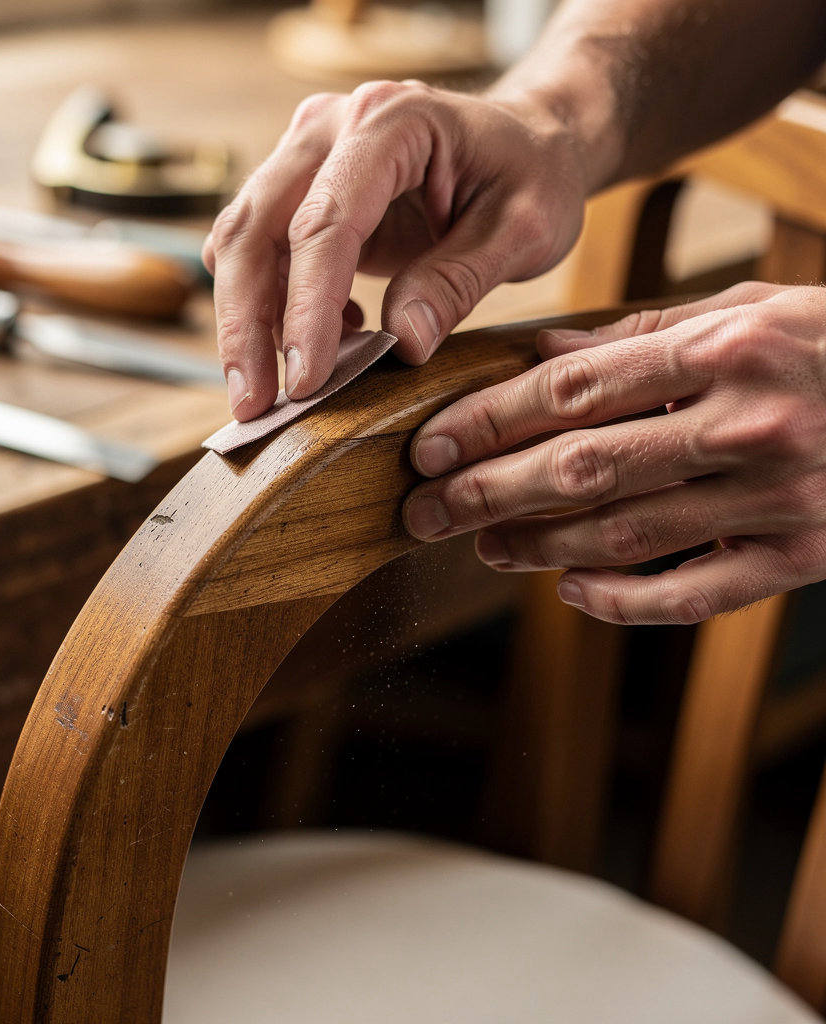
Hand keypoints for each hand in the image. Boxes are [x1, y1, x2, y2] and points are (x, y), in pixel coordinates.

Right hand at [202, 79, 588, 419]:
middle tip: (253, 406)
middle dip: (245, 325)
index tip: (306, 380)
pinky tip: (322, 342)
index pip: (326, 222)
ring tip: (269, 392)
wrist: (526, 142)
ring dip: (244, 323)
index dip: (307, 308)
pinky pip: (259, 251)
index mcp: (392, 122)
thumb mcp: (524, 229)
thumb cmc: (533, 175)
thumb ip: (459, 281)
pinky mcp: (301, 190)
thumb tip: (403, 344)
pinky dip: (270, 306)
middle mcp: (331, 127)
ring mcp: (307, 155)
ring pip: (240, 241)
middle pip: (254, 228)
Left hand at [402, 283, 825, 623]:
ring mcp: (778, 496)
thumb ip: (642, 333)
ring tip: (480, 544)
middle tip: (424, 510)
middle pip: (582, 465)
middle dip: (487, 490)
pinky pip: (699, 593)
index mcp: (725, 348)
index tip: (428, 443)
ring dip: (538, 544)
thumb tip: (540, 352)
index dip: (489, 419)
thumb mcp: (750, 311)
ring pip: (625, 532)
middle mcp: (746, 423)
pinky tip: (570, 592)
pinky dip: (626, 599)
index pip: (573, 390)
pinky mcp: (805, 556)